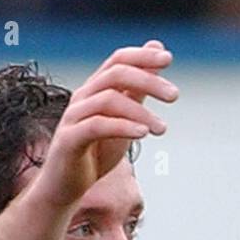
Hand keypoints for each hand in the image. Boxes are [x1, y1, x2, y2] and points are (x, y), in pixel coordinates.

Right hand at [35, 41, 177, 206]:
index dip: (142, 56)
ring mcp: (73, 117)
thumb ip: (138, 90)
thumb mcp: (124, 119)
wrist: (65, 187)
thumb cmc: (95, 152)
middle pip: (115, 74)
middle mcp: (82, 97)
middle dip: (148, 81)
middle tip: (174, 96)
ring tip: (162, 128)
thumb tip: (156, 52)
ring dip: (140, 111)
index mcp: (95, 89)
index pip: (118, 60)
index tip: (168, 59)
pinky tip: (143, 133)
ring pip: (108, 100)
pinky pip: (97, 126)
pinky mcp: (69, 140)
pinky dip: (123, 127)